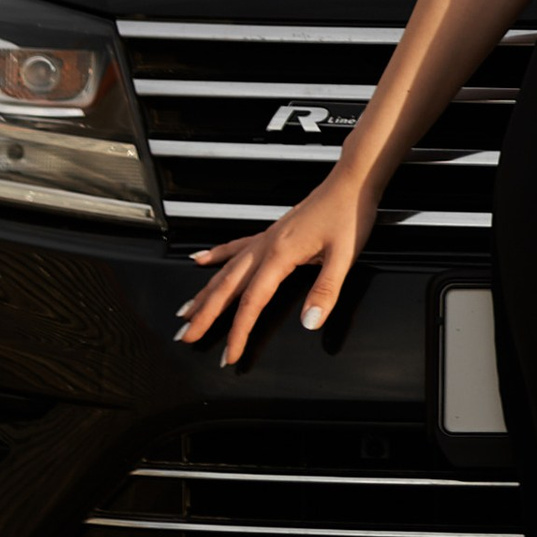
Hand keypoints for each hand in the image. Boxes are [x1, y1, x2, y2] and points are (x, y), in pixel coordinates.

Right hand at [177, 170, 373, 365]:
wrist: (351, 181)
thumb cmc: (349, 213)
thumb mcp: (345, 255)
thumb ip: (326, 291)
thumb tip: (309, 322)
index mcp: (280, 255)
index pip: (252, 303)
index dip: (238, 332)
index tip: (229, 355)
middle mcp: (266, 246)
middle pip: (227, 287)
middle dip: (205, 314)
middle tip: (186, 336)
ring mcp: (266, 238)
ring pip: (226, 269)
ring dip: (204, 292)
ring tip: (186, 310)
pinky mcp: (272, 233)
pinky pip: (236, 247)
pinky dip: (216, 255)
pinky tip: (201, 259)